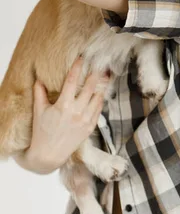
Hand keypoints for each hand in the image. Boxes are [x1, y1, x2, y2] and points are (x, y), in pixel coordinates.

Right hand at [14, 56, 109, 174]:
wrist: (49, 155)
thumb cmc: (42, 132)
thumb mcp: (39, 111)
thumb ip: (40, 93)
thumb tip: (39, 79)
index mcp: (63, 105)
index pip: (72, 81)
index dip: (78, 67)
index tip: (82, 58)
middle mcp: (77, 111)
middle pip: (90, 86)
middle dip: (96, 73)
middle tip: (99, 63)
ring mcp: (85, 119)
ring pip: (98, 97)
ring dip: (102, 85)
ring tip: (105, 74)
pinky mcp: (90, 127)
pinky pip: (99, 109)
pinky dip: (101, 99)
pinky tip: (102, 91)